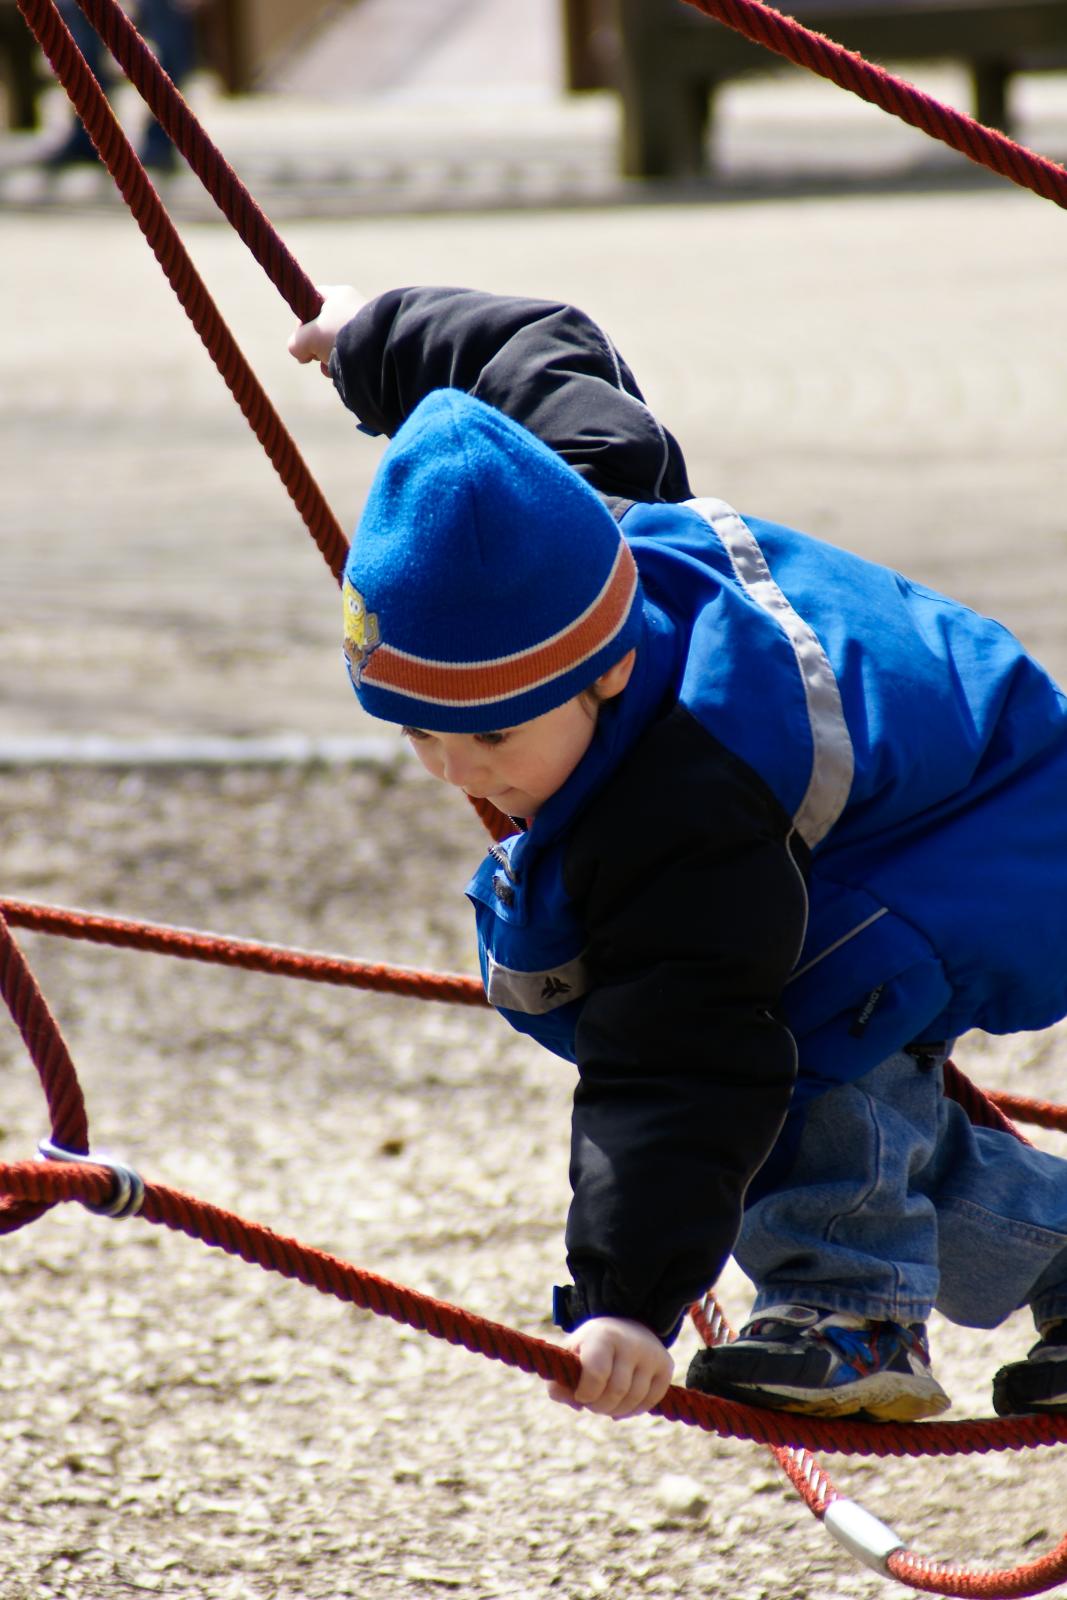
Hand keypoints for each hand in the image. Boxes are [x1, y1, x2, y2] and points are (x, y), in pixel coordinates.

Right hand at [288, 284, 366, 374]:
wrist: (378, 351)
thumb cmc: (340, 335)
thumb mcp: (309, 337)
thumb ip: (296, 342)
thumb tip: (299, 352)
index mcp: (338, 295)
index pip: (311, 298)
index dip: (301, 318)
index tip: (301, 335)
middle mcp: (351, 307)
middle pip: (322, 326)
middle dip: (315, 345)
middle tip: (314, 356)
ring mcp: (362, 327)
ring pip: (334, 343)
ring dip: (327, 359)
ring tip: (330, 367)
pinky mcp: (370, 345)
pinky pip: (348, 354)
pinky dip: (342, 365)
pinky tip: (342, 373)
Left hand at [547, 1316, 673, 1419]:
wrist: (625, 1326)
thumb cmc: (591, 1346)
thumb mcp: (570, 1355)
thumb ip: (559, 1383)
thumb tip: (575, 1404)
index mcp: (603, 1335)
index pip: (596, 1374)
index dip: (585, 1394)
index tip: (580, 1395)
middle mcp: (630, 1342)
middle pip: (616, 1392)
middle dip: (599, 1406)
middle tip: (592, 1403)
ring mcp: (651, 1353)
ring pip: (634, 1400)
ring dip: (615, 1411)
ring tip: (606, 1403)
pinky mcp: (666, 1365)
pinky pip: (650, 1402)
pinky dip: (633, 1410)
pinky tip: (623, 1404)